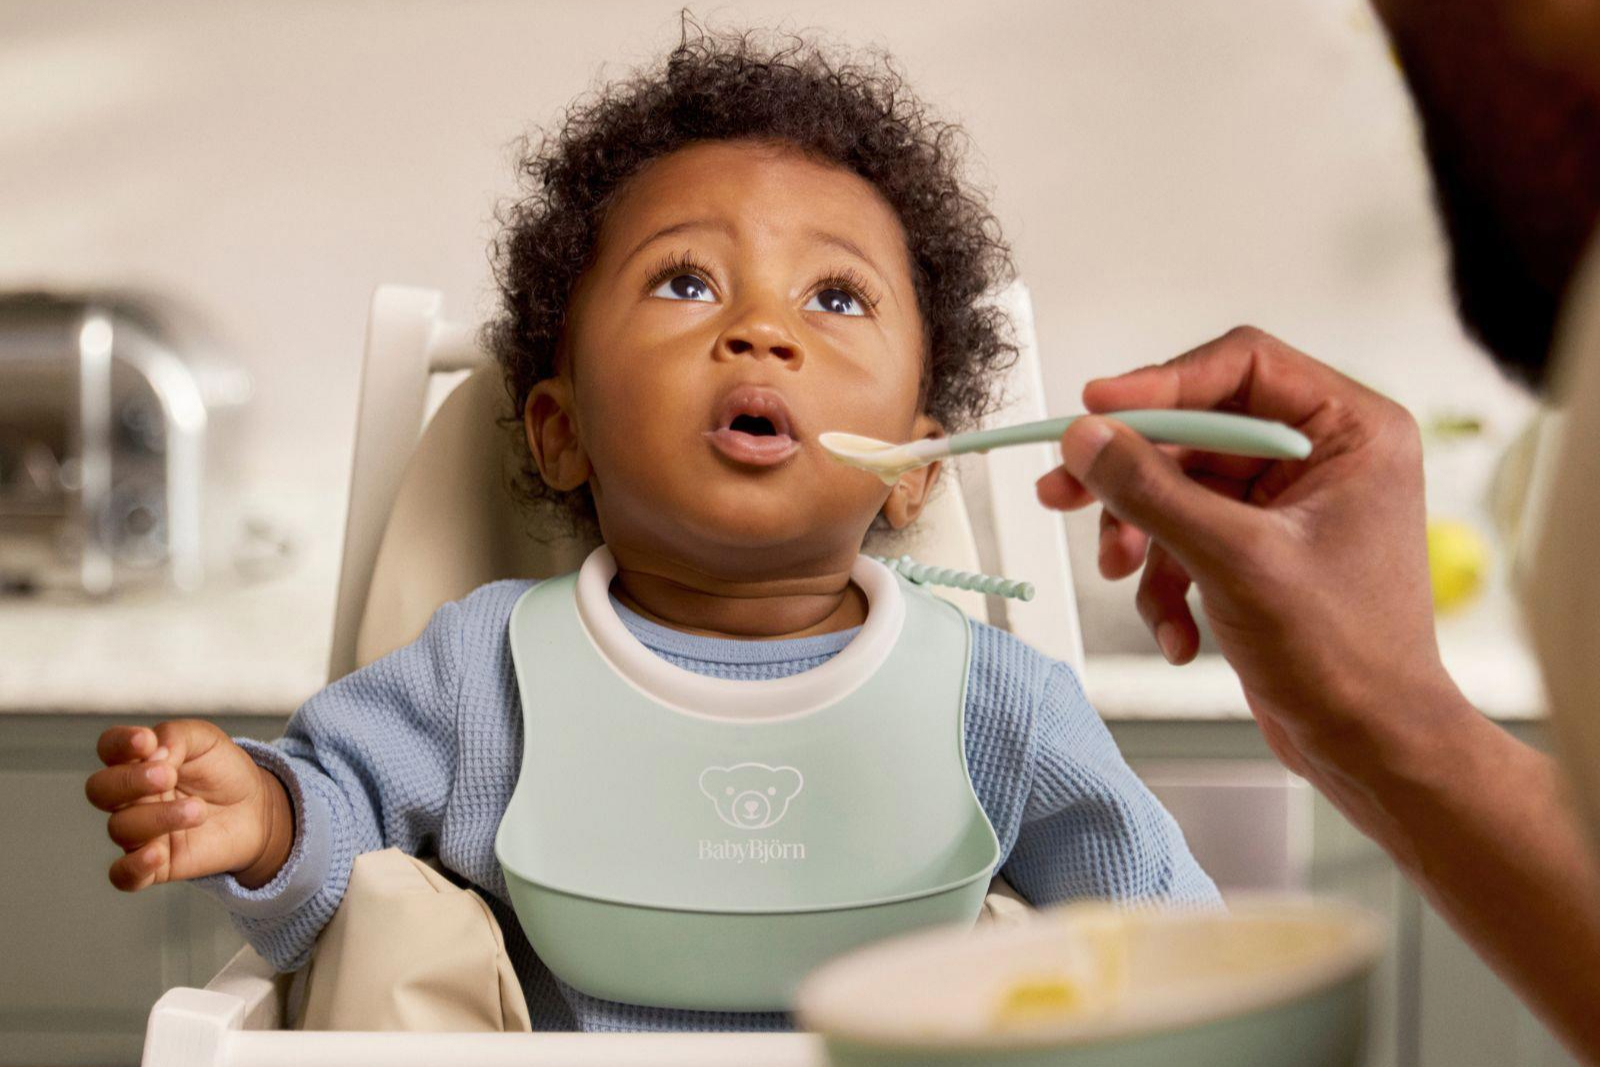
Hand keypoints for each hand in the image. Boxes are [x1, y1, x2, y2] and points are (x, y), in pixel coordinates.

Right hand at [85, 719, 293, 891]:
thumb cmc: (222, 772)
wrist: (254, 809)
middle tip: (169, 776)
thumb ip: (176, 737)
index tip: (146, 741)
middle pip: (100, 789)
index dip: (118, 743)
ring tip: (198, 809)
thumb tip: (153, 752)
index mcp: (138, 761)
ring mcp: (138, 832)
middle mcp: (129, 797)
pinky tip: (158, 854)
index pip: (109, 748)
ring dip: (158, 817)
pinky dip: (134, 866)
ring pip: (120, 828)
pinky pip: (124, 874)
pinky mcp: (152, 865)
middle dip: (130, 781)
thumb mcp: (207, 740)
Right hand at [1036, 327, 1471, 826]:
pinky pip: (1188, 536)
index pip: (1241, 366)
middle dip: (1133, 475)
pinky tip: (1174, 631)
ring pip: (1181, 486)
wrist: (1371, 748)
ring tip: (1118, 575)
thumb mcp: (1234, 560)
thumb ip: (1152, 491)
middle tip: (1062, 490)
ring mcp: (1290, 505)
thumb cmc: (1344, 656)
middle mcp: (1325, 456)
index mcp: (1353, 431)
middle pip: (1196, 430)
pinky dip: (1166, 581)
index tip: (1094, 410)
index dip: (1161, 384)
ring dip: (1142, 535)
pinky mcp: (1261, 549)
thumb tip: (1085, 437)